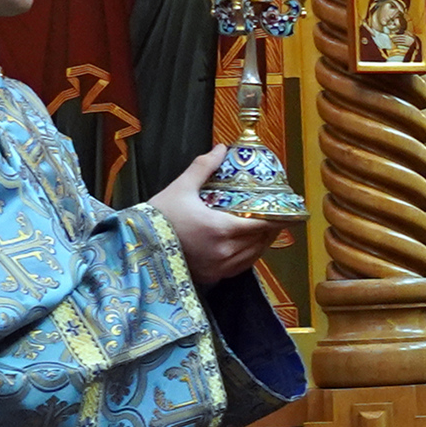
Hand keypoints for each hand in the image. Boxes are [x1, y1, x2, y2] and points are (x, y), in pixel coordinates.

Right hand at [149, 149, 291, 286]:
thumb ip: (204, 168)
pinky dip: (246, 258)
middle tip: (277, 220)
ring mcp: (218, 268)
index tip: (289, 214)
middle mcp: (224, 252)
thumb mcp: (181, 187)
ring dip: (261, 245)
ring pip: (251, 258)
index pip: (260, 225)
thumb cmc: (158, 216)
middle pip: (259, 242)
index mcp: (221, 229)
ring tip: (265, 233)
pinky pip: (238, 268)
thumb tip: (221, 148)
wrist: (137, 246)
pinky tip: (246, 249)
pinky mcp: (210, 278)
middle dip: (270, 231)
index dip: (277, 220)